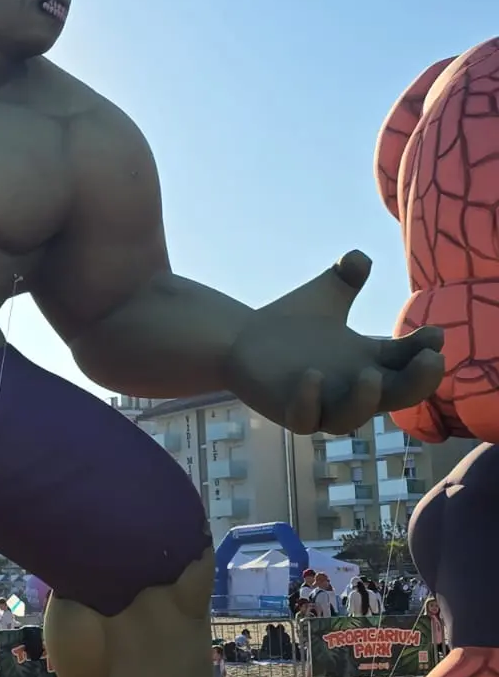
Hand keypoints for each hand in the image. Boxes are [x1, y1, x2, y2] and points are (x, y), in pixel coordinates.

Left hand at [226, 251, 443, 433]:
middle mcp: (351, 387)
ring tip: (370, 376)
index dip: (425, 352)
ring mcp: (322, 403)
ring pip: (351, 419)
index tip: (435, 335)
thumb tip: (358, 257)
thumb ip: (345, 277)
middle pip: (397, 397)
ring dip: (364, 401)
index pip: (408, 363)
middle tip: (432, 361)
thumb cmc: (290, 323)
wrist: (241, 338)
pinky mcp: (289, 410)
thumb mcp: (325, 296)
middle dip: (419, 383)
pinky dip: (309, 400)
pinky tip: (311, 375)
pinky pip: (304, 419)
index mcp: (368, 361)